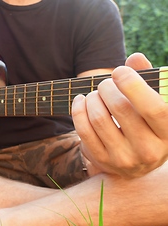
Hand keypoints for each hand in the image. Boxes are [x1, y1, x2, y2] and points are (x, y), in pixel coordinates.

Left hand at [72, 53, 167, 177]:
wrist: (136, 159)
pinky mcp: (102, 160)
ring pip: (99, 118)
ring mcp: (124, 158)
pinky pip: (84, 130)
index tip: (119, 71)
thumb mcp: (154, 101)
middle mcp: (148, 150)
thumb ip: (147, 78)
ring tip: (95, 93)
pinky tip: (81, 100)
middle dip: (107, 88)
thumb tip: (135, 57)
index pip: (154, 108)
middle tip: (105, 83)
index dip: (133, 85)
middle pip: (120, 108)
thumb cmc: (146, 120)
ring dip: (92, 98)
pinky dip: (78, 110)